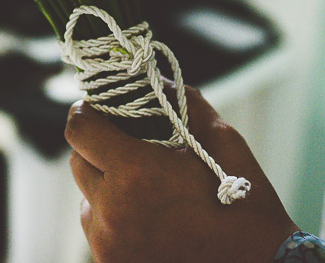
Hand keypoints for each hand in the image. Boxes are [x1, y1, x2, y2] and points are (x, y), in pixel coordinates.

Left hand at [65, 86, 297, 262]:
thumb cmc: (246, 206)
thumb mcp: (223, 142)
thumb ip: (182, 103)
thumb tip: (154, 81)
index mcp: (135, 174)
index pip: (79, 129)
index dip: (87, 113)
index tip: (102, 110)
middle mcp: (112, 211)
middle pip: (78, 162)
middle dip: (99, 149)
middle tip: (132, 149)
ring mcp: (109, 245)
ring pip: (87, 199)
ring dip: (107, 187)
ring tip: (149, 192)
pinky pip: (98, 231)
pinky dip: (114, 219)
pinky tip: (151, 220)